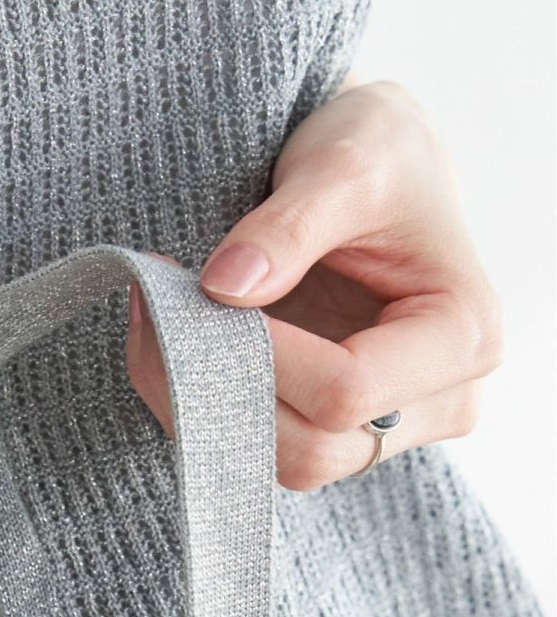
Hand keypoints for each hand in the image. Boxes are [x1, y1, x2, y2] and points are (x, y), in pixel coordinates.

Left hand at [124, 80, 503, 489]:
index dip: (262, 355)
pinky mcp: (332, 429)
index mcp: (462, 338)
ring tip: (159, 319)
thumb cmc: (378, 154)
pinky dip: (203, 402)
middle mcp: (434, 402)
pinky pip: (257, 446)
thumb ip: (288, 226)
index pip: (345, 393)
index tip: (206, 288)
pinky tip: (175, 341)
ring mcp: (383, 427)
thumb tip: (224, 287)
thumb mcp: (343, 162)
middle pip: (309, 451)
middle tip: (155, 308)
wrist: (373, 164)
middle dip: (219, 386)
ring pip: (275, 462)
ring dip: (199, 400)